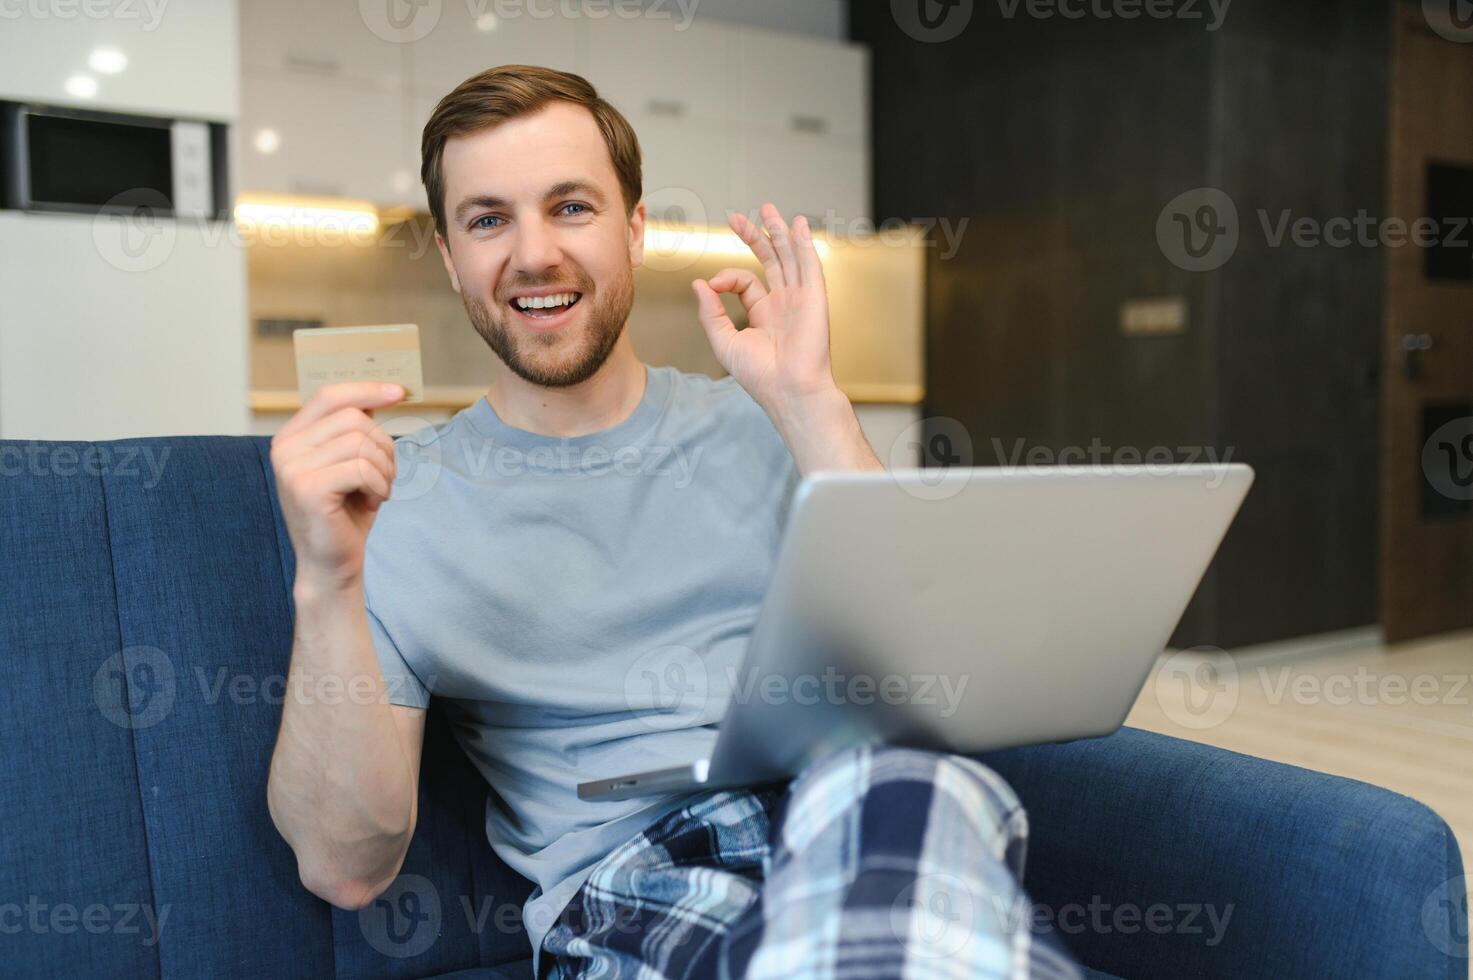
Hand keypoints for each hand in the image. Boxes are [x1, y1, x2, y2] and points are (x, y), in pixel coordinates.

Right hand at [270, 382, 405, 591]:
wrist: (332, 563)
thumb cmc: (346, 513)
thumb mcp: (351, 463)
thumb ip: (355, 430)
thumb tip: (382, 394)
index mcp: (291, 437)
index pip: (330, 396)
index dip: (366, 390)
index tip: (399, 392)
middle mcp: (284, 448)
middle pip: (353, 418)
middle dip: (383, 446)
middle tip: (384, 476)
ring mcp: (292, 468)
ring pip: (361, 442)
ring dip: (383, 469)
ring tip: (377, 491)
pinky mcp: (307, 489)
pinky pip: (362, 469)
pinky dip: (379, 486)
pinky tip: (372, 503)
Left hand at [691, 203, 837, 415]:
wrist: (789, 390)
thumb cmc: (760, 376)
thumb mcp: (725, 341)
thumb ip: (710, 312)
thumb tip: (699, 284)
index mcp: (764, 314)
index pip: (746, 281)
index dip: (727, 276)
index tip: (713, 284)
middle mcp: (784, 303)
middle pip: (771, 260)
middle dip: (756, 236)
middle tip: (739, 218)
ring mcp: (801, 299)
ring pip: (790, 257)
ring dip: (780, 232)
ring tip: (769, 210)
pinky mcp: (815, 299)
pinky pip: (810, 265)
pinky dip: (804, 244)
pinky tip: (798, 225)